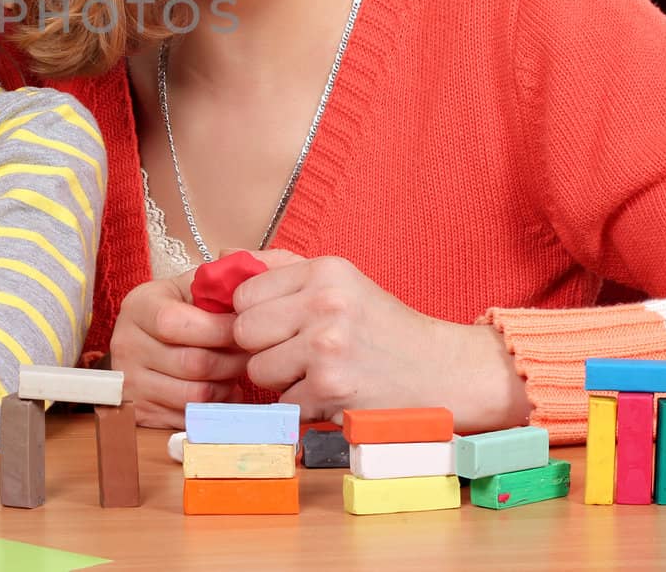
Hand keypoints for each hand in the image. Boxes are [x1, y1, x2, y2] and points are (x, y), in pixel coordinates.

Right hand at [107, 273, 251, 428]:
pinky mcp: (141, 411)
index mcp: (138, 307)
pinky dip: (214, 406)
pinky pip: (189, 416)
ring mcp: (131, 382)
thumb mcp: (187, 288)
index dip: (217, 329)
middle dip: (232, 360)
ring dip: (226, 384)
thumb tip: (257, 279)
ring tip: (234, 370)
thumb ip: (217, 283)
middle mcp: (126, 345)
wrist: (140, 342)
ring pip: (195, 394)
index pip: (175, 323)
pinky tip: (220, 389)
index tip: (242, 328)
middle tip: (249, 353)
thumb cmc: (174, 311)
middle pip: (192, 363)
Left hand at [233, 250, 531, 432]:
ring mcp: (327, 347)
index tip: (278, 325)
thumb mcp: (341, 283)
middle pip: (243, 332)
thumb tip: (222, 259)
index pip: (244, 294)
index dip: (254, 315)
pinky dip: (303, 406)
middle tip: (296, 352)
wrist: (444, 371)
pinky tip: (332, 394)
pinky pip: (284, 403)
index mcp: (325, 270)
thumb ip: (281, 268)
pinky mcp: (332, 389)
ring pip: (258, 370)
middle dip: (263, 348)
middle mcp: (325, 303)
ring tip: (318, 372)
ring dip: (281, 380)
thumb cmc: (384, 328)